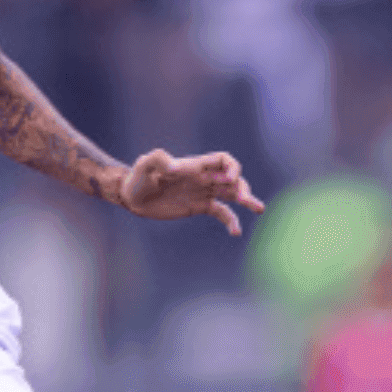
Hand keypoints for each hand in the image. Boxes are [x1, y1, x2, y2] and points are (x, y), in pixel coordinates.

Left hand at [120, 149, 264, 234]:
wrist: (132, 196)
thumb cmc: (137, 178)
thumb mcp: (144, 165)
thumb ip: (158, 159)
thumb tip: (177, 167)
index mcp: (195, 166)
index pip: (223, 160)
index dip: (231, 168)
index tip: (228, 180)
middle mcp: (203, 178)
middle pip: (232, 178)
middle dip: (242, 187)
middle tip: (244, 199)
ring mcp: (202, 193)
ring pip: (231, 194)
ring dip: (247, 200)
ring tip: (259, 209)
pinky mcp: (198, 207)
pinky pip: (221, 212)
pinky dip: (231, 220)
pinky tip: (236, 232)